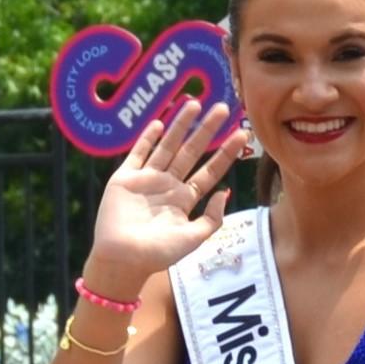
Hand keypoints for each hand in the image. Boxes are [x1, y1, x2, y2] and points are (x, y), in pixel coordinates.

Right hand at [82, 98, 246, 290]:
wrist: (123, 260)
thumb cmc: (158, 254)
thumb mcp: (193, 238)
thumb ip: (211, 218)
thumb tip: (224, 193)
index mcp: (184, 200)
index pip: (209, 171)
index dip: (225, 153)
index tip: (241, 134)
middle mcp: (167, 186)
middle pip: (191, 152)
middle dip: (207, 130)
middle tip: (222, 108)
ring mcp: (146, 180)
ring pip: (167, 146)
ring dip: (180, 125)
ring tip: (194, 103)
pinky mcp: (125, 178)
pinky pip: (138, 154)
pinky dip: (147, 138)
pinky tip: (160, 122)